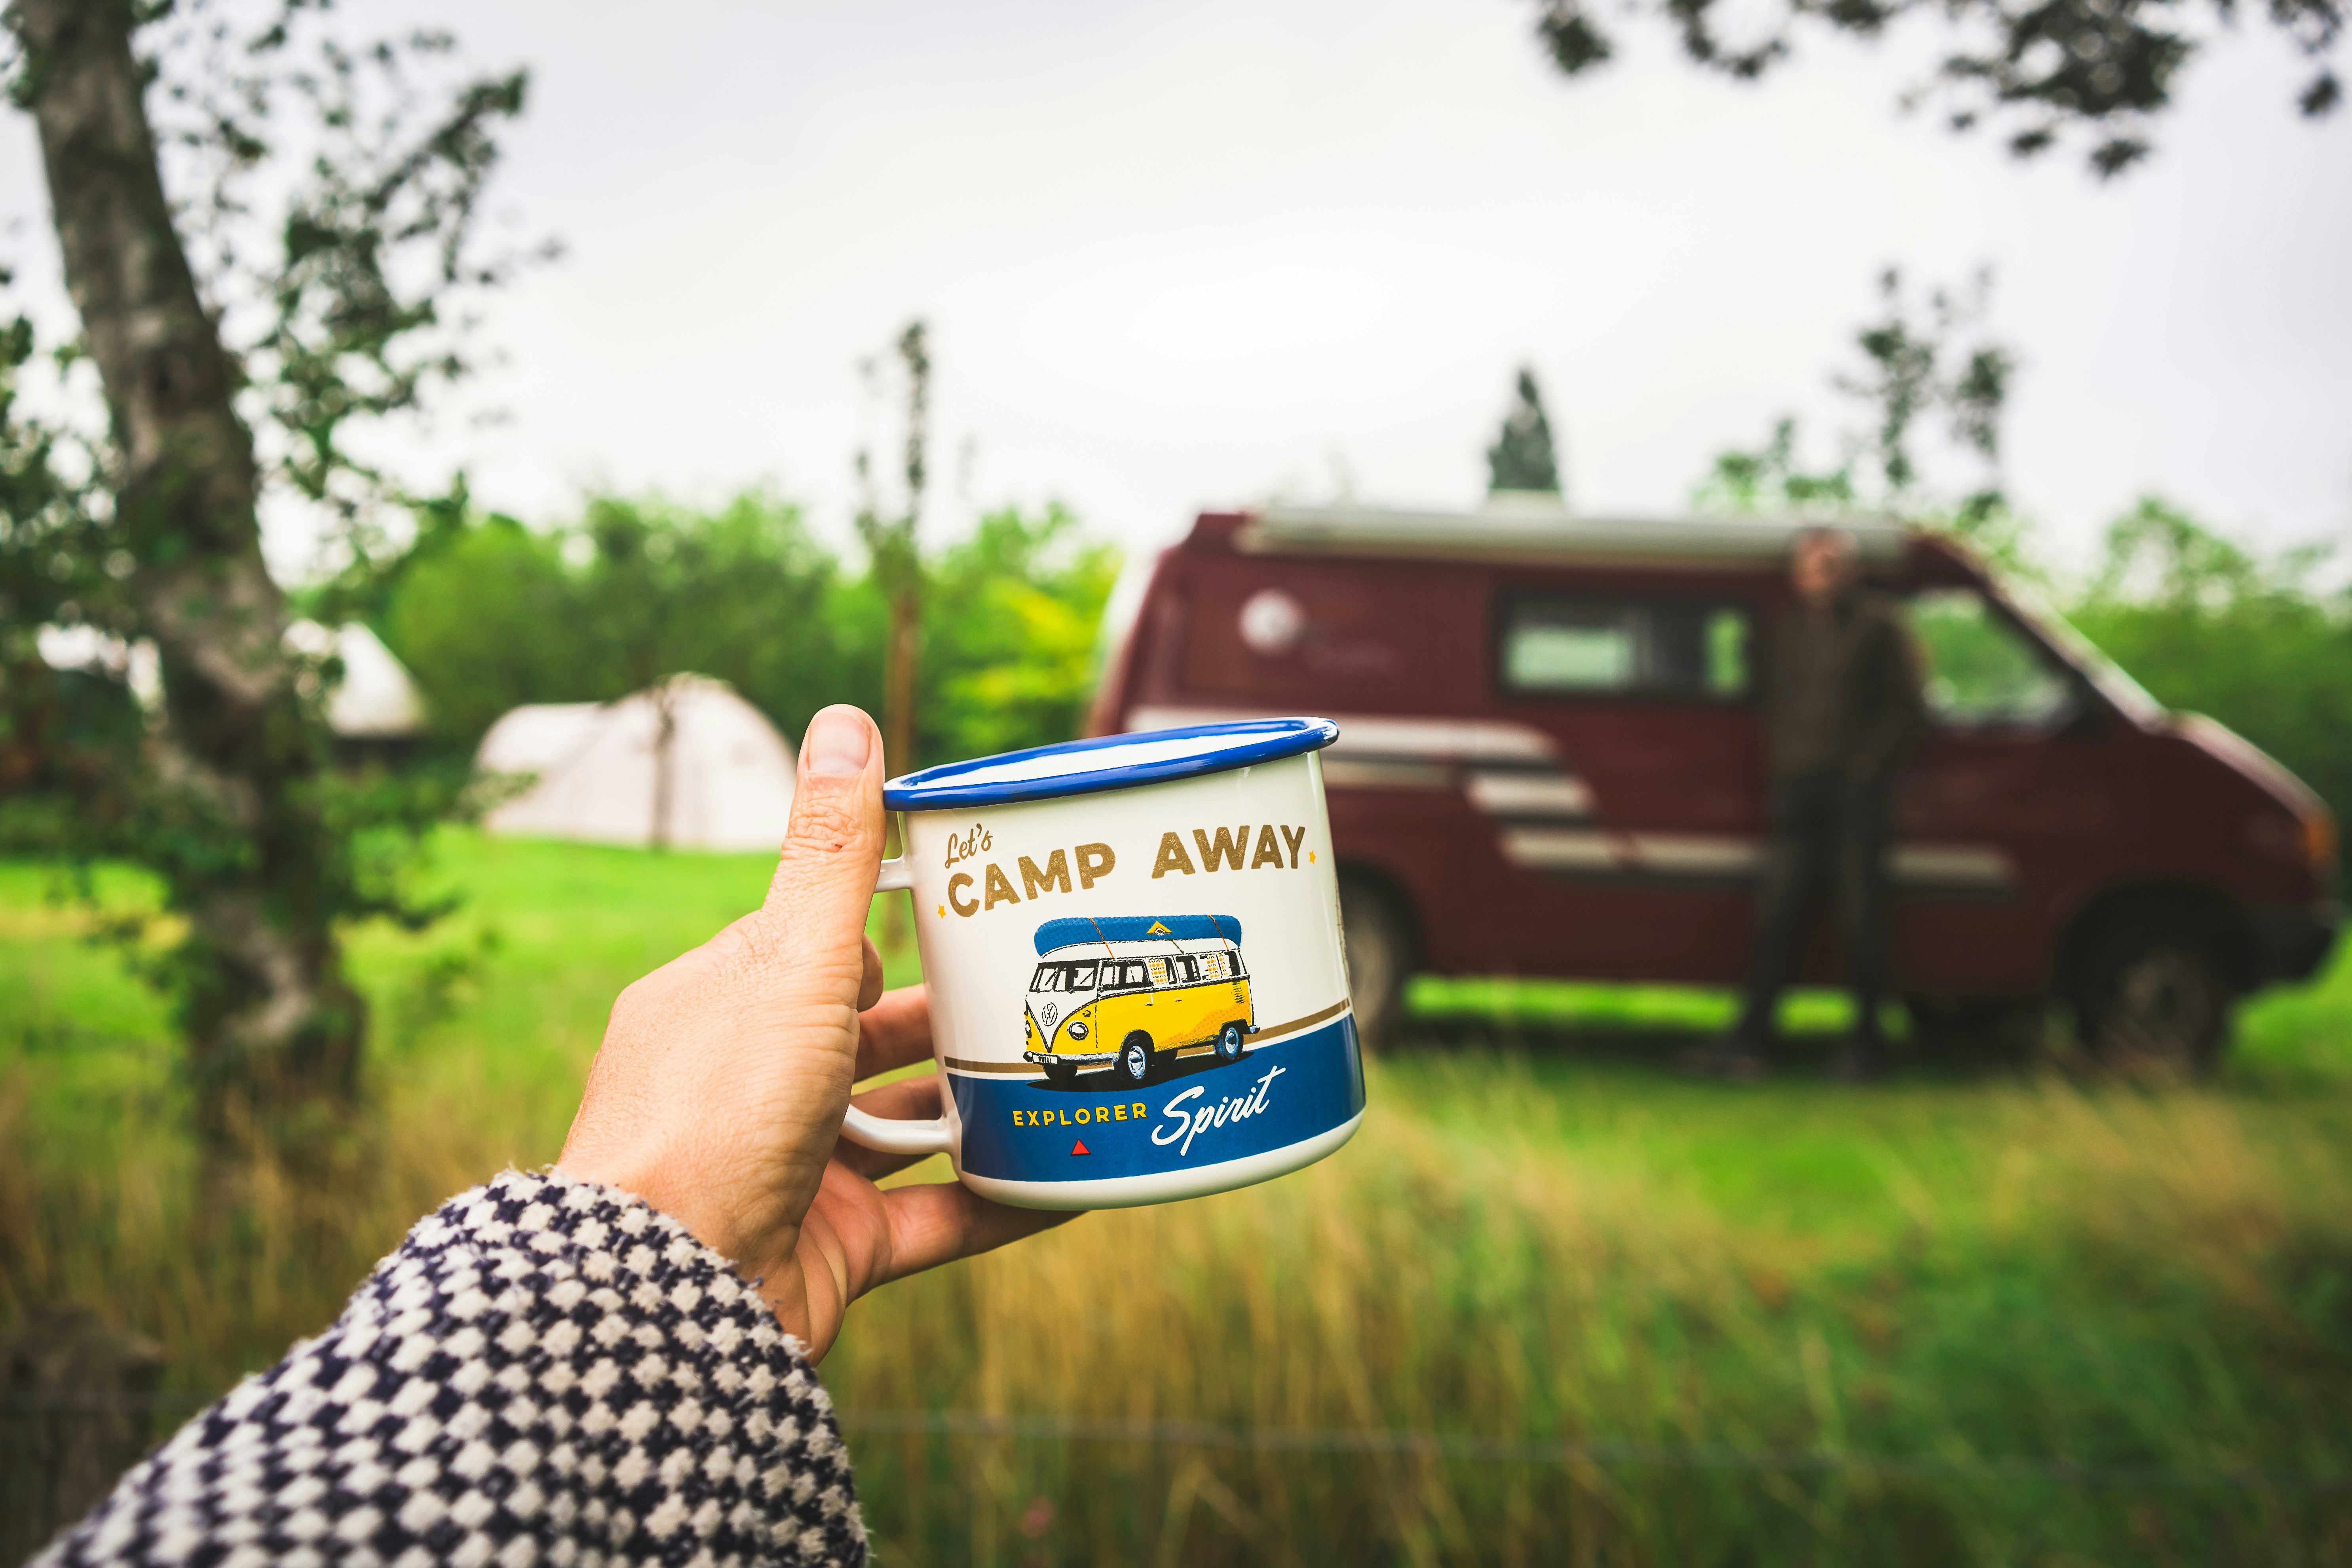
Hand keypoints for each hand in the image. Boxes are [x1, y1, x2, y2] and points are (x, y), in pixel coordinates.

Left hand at [555, 703, 1074, 1357]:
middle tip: (1047, 988)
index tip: (974, 911)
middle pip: (871, 1038)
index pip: (816, 950)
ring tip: (1074, 1073)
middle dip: (953, 1017)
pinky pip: (936, 1218)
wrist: (668, 1293)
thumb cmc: (715, 1108)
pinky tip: (1078, 1176)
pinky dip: (1006, 1199)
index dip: (890, 933)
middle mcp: (749, 1085)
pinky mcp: (830, 1251)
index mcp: (720, 1005)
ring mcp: (790, 1173)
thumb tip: (844, 720)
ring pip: (908, 1127)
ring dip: (983, 1105)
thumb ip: (830, 849)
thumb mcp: (790, 957)